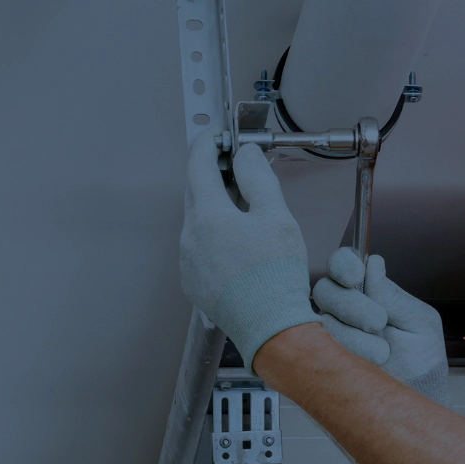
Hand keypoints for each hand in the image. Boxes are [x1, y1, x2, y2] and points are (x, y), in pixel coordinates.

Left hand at [179, 128, 318, 372]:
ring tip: (244, 206)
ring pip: (197, 220)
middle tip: (236, 165)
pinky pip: (199, 246)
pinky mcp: (193, 281)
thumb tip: (245, 155)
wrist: (270, 326)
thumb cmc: (275, 276)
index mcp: (207, 216)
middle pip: (195, 191)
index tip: (220, 136)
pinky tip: (238, 241)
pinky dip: (214, 234)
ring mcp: (188, 261)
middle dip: (213, 173)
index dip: (209, 143)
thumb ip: (257, 178)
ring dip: (215, 206)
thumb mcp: (276, 216)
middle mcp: (190, 237)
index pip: (198, 165)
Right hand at [311, 247, 448, 405]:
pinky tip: (365, 361)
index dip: (343, 265)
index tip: (356, 275)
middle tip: (379, 322)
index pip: (343, 264)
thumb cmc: (421, 361)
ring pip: (323, 319)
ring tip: (382, 351)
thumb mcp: (419, 322)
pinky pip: (319, 345)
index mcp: (368, 292)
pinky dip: (347, 351)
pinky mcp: (322, 357)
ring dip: (354, 335)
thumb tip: (373, 263)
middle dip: (353, 305)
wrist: (415, 397)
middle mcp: (344, 308)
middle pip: (325, 289)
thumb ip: (394, 296)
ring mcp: (330, 333)